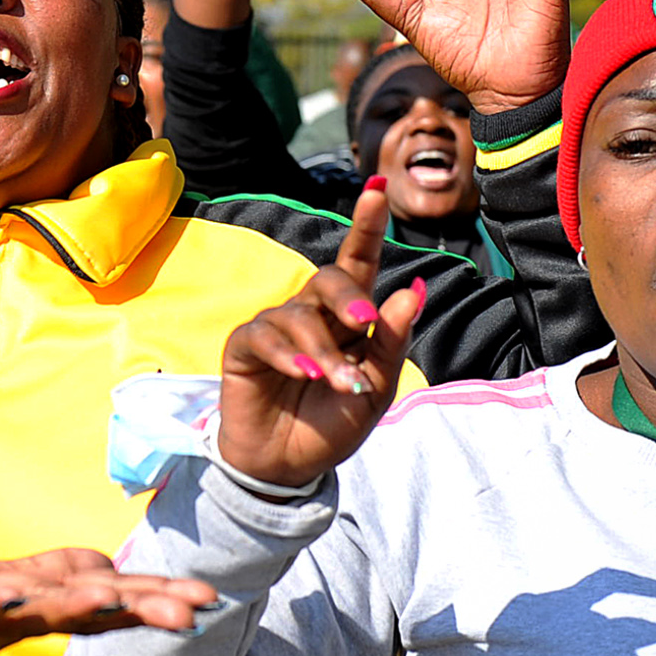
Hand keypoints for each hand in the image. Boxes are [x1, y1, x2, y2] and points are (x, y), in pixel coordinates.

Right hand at [218, 180, 424, 487]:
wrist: (289, 468)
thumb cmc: (332, 424)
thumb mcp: (375, 388)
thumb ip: (389, 341)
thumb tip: (411, 289)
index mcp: (347, 318)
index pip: (359, 263)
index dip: (367, 226)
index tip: (377, 187)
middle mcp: (312, 314)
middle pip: (330, 278)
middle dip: (348, 296)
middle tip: (364, 323)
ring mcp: (276, 328)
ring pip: (300, 315)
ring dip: (324, 351)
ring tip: (336, 384)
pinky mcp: (244, 347)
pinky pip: (265, 336)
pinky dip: (289, 355)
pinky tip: (304, 376)